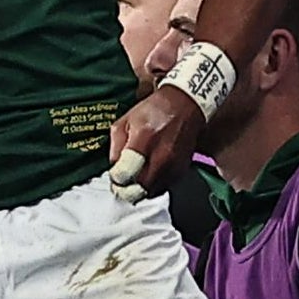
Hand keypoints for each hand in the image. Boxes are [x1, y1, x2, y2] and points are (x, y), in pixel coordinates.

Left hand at [107, 85, 202, 201]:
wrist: (184, 106)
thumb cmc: (153, 111)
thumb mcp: (125, 121)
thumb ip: (115, 146)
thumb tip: (114, 168)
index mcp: (144, 138)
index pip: (125, 174)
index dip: (116, 178)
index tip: (115, 175)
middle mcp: (161, 154)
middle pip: (139, 189)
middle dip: (126, 189)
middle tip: (122, 182)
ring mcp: (173, 165)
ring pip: (151, 192)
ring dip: (140, 189)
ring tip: (135, 176)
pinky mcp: (181, 171)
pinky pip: (163, 187)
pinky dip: (153, 185)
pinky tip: (149, 172)